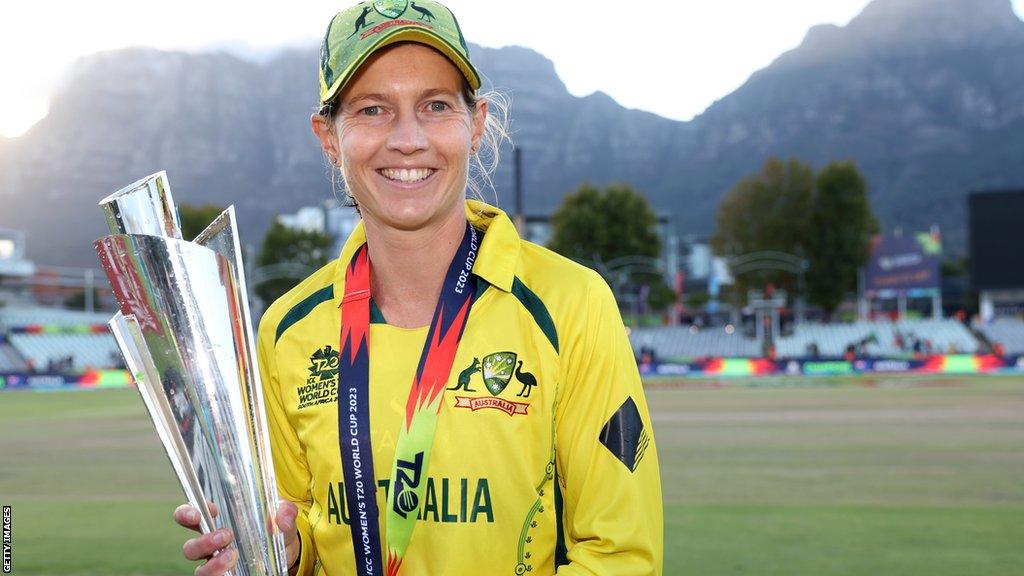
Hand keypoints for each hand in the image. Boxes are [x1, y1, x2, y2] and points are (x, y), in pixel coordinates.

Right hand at [174, 501, 300, 574]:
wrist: (287, 551)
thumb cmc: (276, 528)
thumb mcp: (283, 515)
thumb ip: (284, 511)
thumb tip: (281, 519)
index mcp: (220, 522)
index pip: (193, 514)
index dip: (189, 512)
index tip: (205, 512)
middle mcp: (212, 545)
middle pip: (190, 547)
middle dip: (203, 542)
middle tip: (226, 536)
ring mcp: (217, 565)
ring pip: (200, 570)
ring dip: (212, 566)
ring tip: (233, 556)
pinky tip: (233, 573)